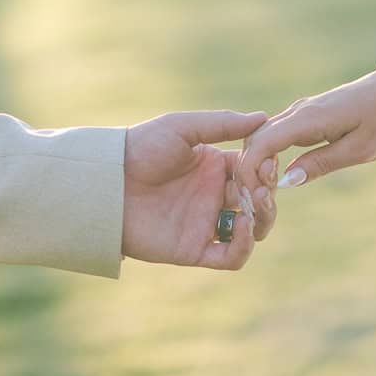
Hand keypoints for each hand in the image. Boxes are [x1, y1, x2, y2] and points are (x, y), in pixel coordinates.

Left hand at [122, 109, 277, 269]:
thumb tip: (262, 117)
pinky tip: (241, 224)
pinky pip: (231, 257)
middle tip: (260, 186)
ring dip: (263, 219)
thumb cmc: (140, 148)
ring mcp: (205, 223)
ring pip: (252, 230)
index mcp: (214, 167)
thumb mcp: (182, 127)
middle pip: (258, 201)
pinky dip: (244, 246)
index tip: (267, 163)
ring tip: (253, 203)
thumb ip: (222, 124)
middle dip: (267, 194)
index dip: (266, 169)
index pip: (255, 171)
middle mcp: (213, 196)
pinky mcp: (193, 249)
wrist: (107, 182)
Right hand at [235, 66, 375, 194]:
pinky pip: (277, 135)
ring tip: (263, 195)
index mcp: (309, 118)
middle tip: (256, 203)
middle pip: (254, 140)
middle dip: (248, 171)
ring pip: (262, 137)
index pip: (260, 144)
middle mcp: (299, 112)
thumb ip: (321, 163)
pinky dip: (268, 156)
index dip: (249, 172)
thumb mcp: (359, 150)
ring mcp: (301, 112)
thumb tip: (286, 182)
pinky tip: (275, 177)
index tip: (253, 198)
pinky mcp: (307, 116)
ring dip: (256, 164)